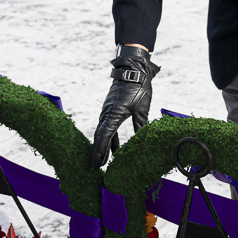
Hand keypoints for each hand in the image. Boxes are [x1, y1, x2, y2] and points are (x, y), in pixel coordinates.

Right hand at [91, 46, 159, 167]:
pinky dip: (109, 138)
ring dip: (103, 146)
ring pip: (102, 132)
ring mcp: (107, 111)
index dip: (99, 152)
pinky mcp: (111, 109)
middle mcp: (106, 114)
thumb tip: (142, 142)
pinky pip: (107, 126)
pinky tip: (114, 147)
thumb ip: (140, 127)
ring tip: (104, 161)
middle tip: (96, 167)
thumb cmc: (137, 89)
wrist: (133, 70)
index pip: (103, 138)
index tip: (96, 164)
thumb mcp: (142, 110)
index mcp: (112, 115)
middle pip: (99, 137)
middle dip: (98, 152)